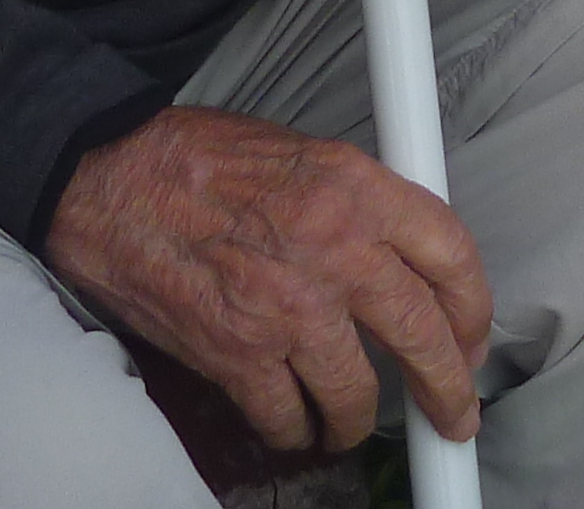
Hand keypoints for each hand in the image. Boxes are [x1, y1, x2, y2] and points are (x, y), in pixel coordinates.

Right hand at [46, 106, 491, 452]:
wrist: (109, 181)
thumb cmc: (196, 159)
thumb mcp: (301, 153)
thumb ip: (358, 204)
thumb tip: (400, 258)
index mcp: (356, 188)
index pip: (451, 253)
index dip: (473, 308)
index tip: (473, 336)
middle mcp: (333, 249)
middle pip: (423, 334)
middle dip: (448, 387)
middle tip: (454, 414)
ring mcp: (286, 309)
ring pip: (356, 394)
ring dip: (356, 420)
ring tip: (350, 423)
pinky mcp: (237, 355)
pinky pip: (287, 417)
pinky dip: (292, 429)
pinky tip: (292, 420)